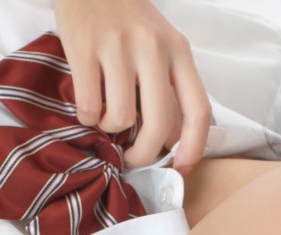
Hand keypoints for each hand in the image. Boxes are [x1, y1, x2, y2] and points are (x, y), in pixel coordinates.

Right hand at [54, 0, 210, 173]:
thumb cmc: (127, 20)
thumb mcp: (160, 46)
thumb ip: (170, 89)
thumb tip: (173, 142)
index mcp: (178, 50)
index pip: (197, 109)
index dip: (193, 147)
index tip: (180, 168)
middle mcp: (152, 48)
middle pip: (158, 124)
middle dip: (144, 154)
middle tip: (132, 159)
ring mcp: (117, 47)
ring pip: (120, 119)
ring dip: (109, 129)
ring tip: (104, 116)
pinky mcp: (83, 48)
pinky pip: (88, 106)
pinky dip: (86, 117)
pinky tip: (87, 107)